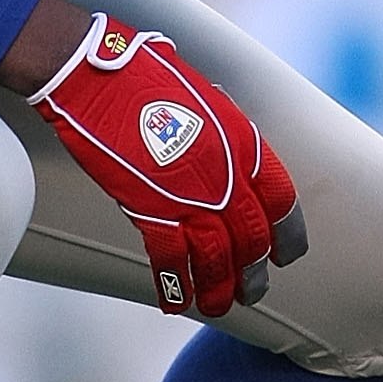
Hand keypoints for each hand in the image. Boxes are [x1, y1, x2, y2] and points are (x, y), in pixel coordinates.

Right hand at [29, 14, 305, 319]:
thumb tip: (220, 144)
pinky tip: (176, 302)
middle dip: (254, 271)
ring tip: (221, 307)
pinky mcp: (149, 208)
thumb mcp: (201, 95)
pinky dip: (175, 285)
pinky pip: (170, 259)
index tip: (286, 252)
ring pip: (217, 257)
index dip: (287, 232)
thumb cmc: (141, 74)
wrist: (95, 76)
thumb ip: (219, 129)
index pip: (280, 198)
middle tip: (253, 291)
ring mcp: (189, 194)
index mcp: (242, 141)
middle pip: (252, 236)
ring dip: (221, 288)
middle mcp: (224, 174)